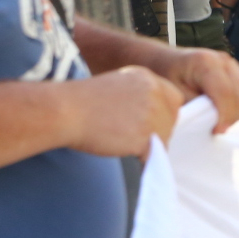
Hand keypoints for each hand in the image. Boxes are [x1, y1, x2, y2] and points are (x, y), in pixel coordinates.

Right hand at [61, 67, 185, 155]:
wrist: (65, 111)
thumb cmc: (80, 103)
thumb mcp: (116, 87)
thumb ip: (138, 96)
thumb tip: (151, 119)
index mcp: (146, 78)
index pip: (173, 99)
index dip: (164, 114)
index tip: (148, 122)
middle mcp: (154, 92)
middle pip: (172, 119)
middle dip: (158, 130)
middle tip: (134, 137)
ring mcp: (152, 113)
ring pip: (164, 137)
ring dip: (149, 145)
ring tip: (124, 144)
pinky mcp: (146, 135)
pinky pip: (155, 153)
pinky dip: (144, 159)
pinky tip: (129, 155)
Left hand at [158, 48, 238, 132]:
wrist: (166, 60)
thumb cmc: (166, 75)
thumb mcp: (173, 91)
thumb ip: (194, 105)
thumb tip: (213, 120)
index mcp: (205, 62)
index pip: (226, 92)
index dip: (225, 115)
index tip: (217, 131)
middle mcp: (223, 60)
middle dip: (233, 116)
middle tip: (217, 128)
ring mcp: (233, 64)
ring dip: (238, 112)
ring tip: (220, 120)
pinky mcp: (237, 70)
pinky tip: (223, 111)